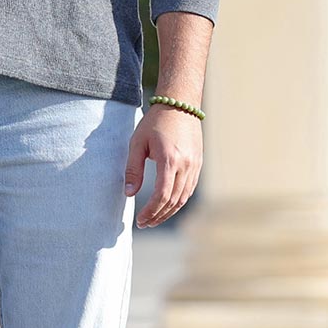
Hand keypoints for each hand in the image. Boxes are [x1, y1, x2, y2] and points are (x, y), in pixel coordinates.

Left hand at [125, 102, 202, 227]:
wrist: (180, 104)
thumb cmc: (155, 122)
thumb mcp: (138, 143)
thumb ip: (133, 169)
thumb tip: (129, 193)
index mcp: (169, 159)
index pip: (162, 195)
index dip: (150, 211)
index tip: (140, 220)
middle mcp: (186, 165)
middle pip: (173, 201)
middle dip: (158, 215)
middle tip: (144, 223)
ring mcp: (195, 165)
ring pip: (183, 198)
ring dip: (169, 212)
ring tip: (154, 219)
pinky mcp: (198, 164)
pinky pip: (189, 189)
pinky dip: (179, 201)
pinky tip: (167, 206)